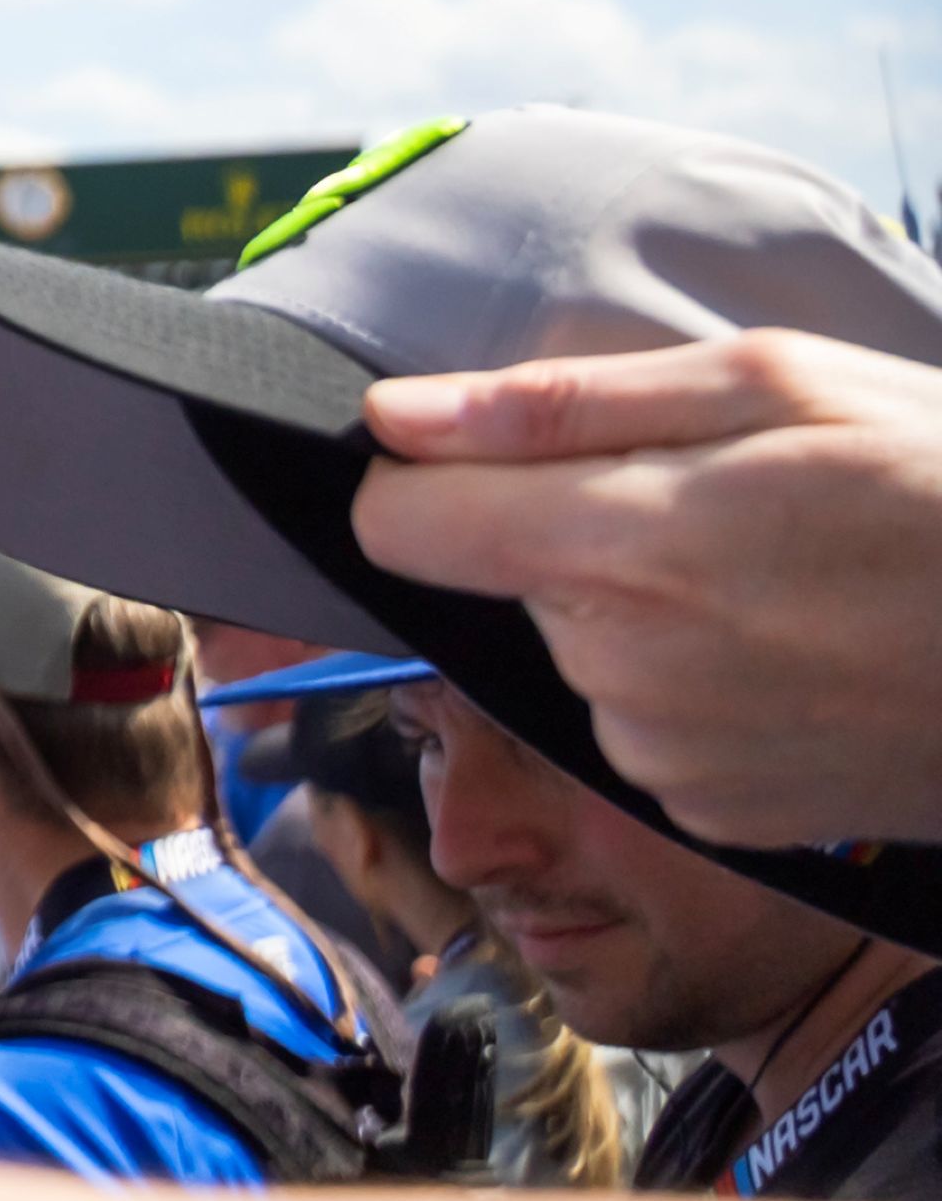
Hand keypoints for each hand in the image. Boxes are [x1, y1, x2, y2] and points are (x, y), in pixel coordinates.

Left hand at [356, 330, 941, 848]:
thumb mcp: (773, 385)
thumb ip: (559, 405)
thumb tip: (397, 418)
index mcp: (618, 546)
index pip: (399, 526)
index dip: (428, 479)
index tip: (494, 457)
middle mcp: (619, 669)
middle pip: (506, 583)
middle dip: (584, 535)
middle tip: (732, 507)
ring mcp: (666, 757)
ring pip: (583, 654)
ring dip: (650, 613)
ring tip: (789, 581)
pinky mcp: (715, 815)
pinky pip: (647, 729)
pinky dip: (701, 688)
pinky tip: (803, 655)